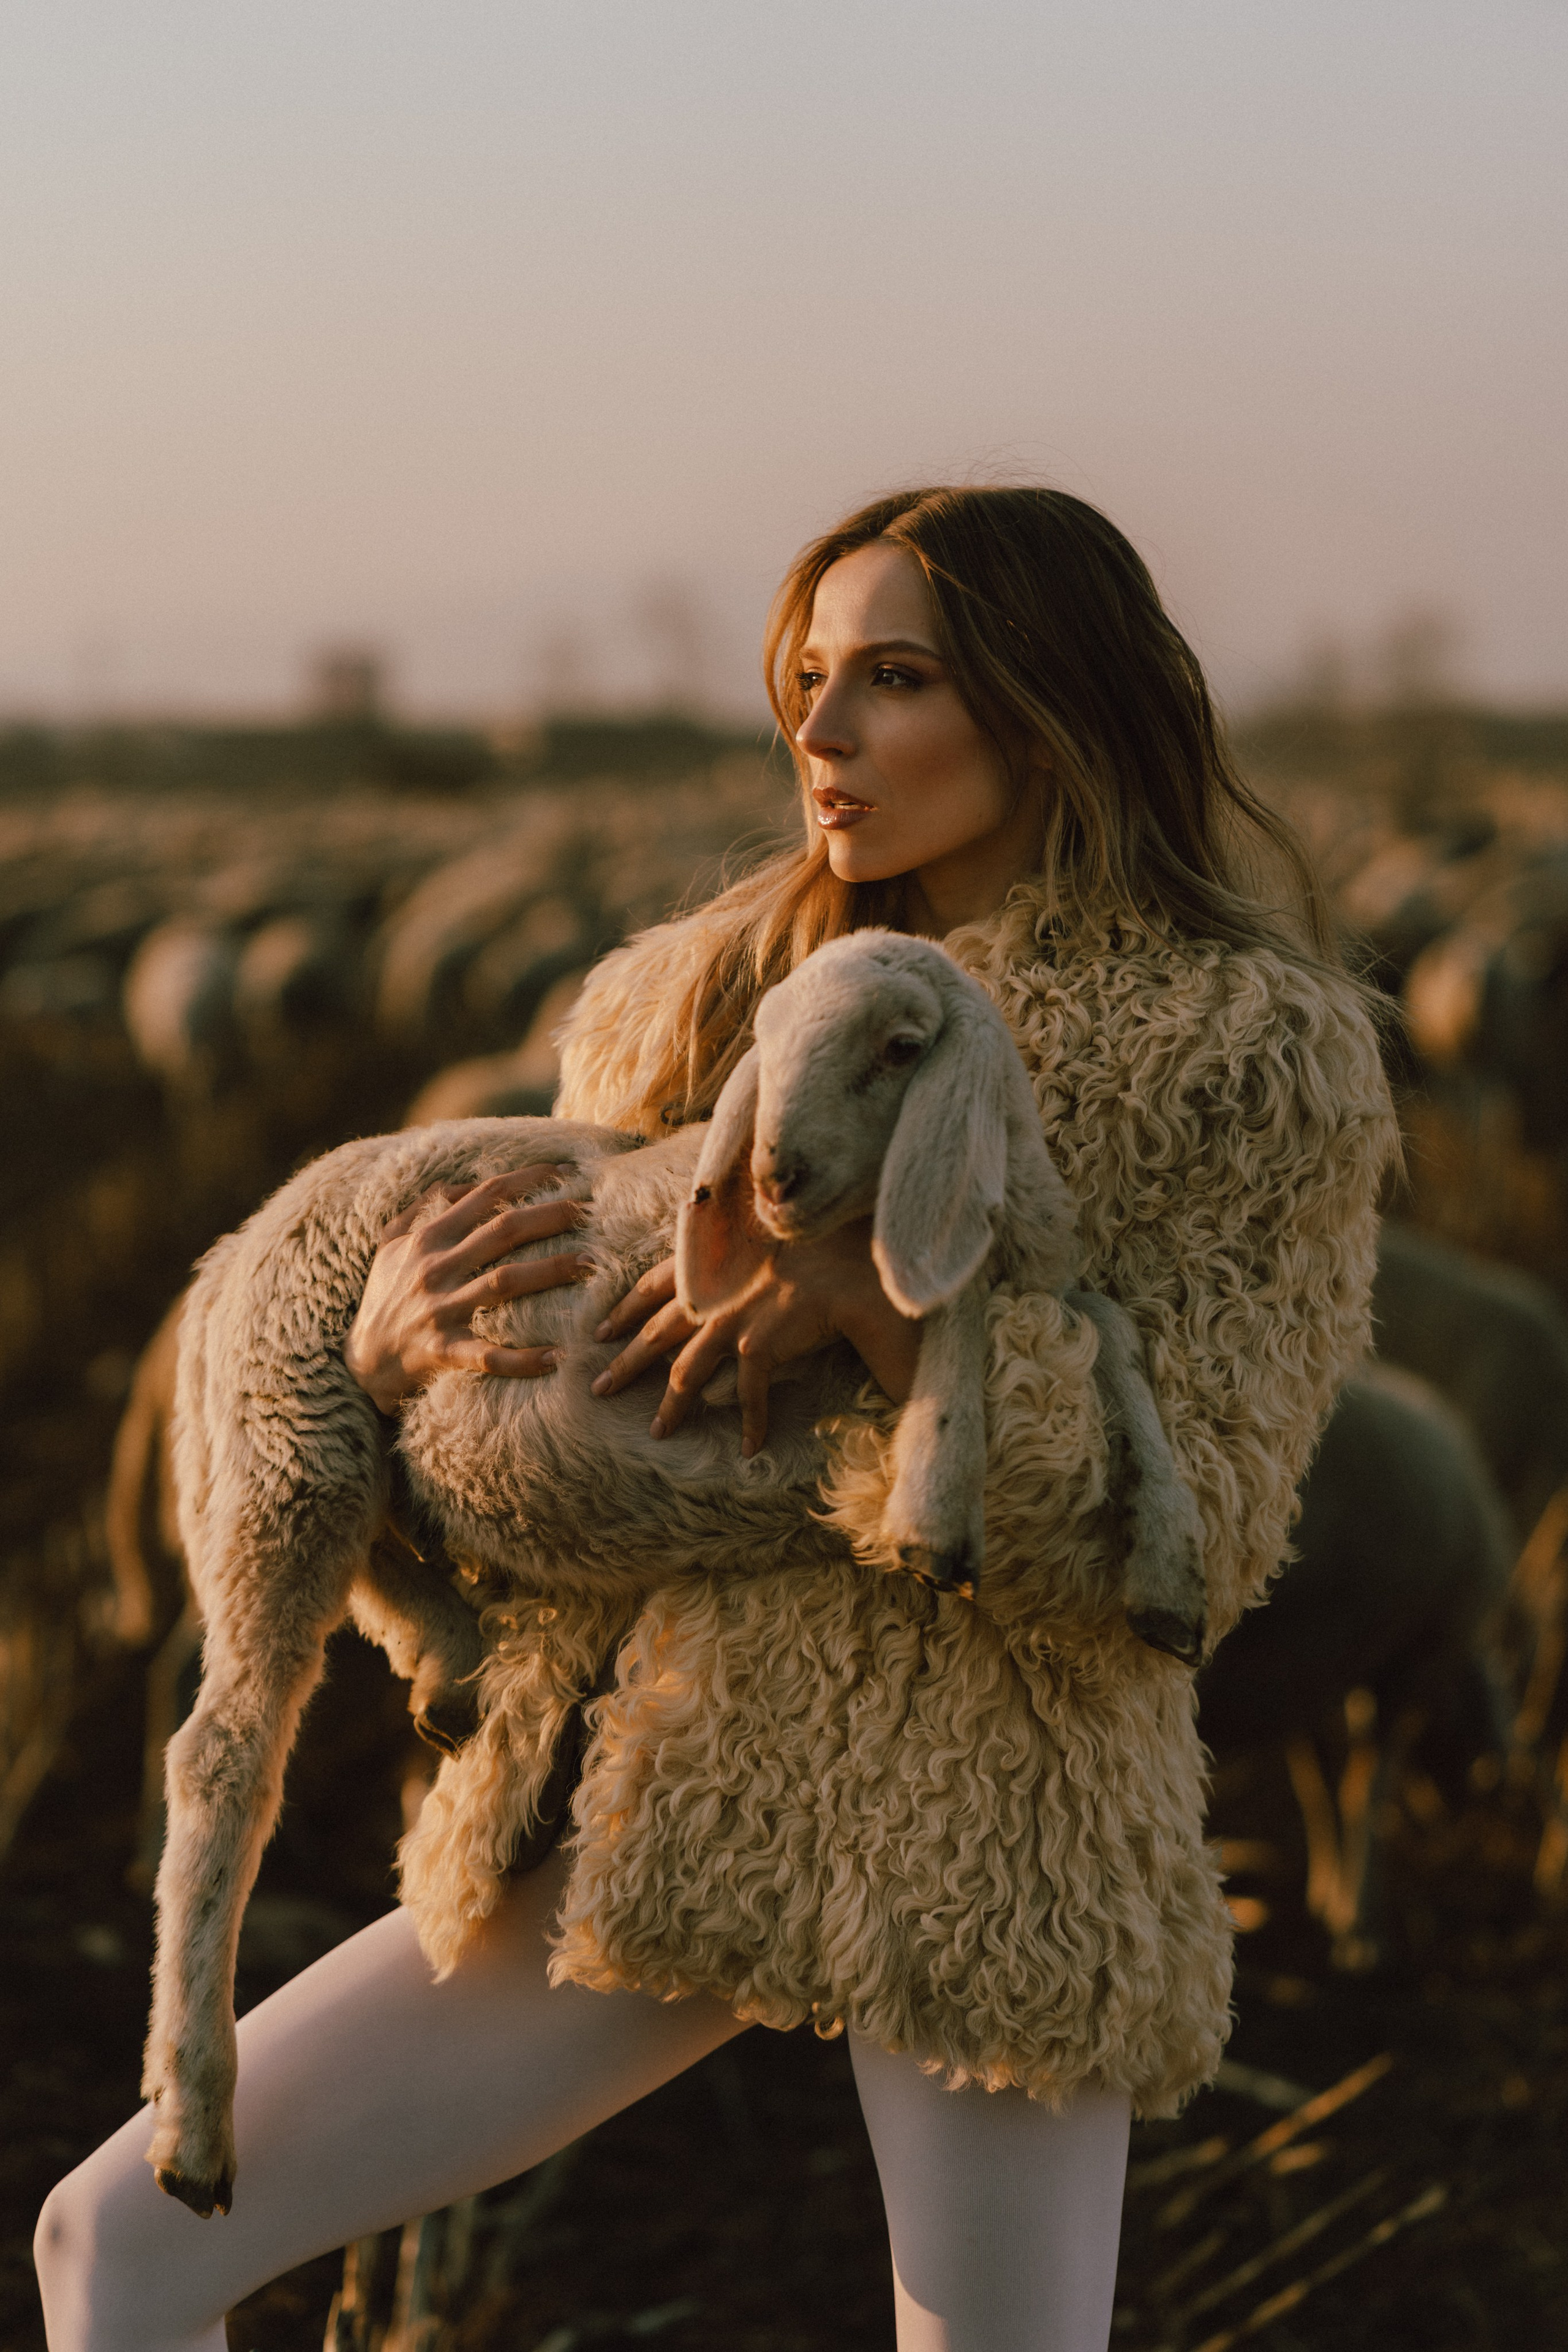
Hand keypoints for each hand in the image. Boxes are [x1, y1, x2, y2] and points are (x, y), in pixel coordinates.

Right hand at [343, 1167, 593, 1414]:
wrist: (360, 1362)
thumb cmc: (384, 1297)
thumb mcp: (391, 1245)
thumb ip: (422, 1208)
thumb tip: (461, 1182)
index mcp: (427, 1237)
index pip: (485, 1196)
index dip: (529, 1180)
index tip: (569, 1173)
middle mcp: (434, 1267)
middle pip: (504, 1231)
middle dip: (553, 1216)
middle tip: (595, 1211)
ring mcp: (439, 1309)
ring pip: (504, 1283)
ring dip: (551, 1271)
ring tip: (592, 1266)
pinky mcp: (442, 1351)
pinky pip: (488, 1354)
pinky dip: (523, 1358)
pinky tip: (558, 1358)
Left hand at [590, 1217, 921, 1455]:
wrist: (847, 1266)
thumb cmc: (816, 1249)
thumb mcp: (763, 1245)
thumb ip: (738, 1263)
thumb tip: (729, 1281)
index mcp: (709, 1266)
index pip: (654, 1285)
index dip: (626, 1308)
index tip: (602, 1329)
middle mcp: (711, 1295)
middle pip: (655, 1333)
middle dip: (625, 1362)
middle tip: (599, 1387)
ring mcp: (730, 1322)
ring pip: (685, 1373)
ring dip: (670, 1407)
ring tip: (657, 1432)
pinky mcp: (756, 1347)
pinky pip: (747, 1395)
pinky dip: (751, 1423)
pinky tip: (749, 1448)